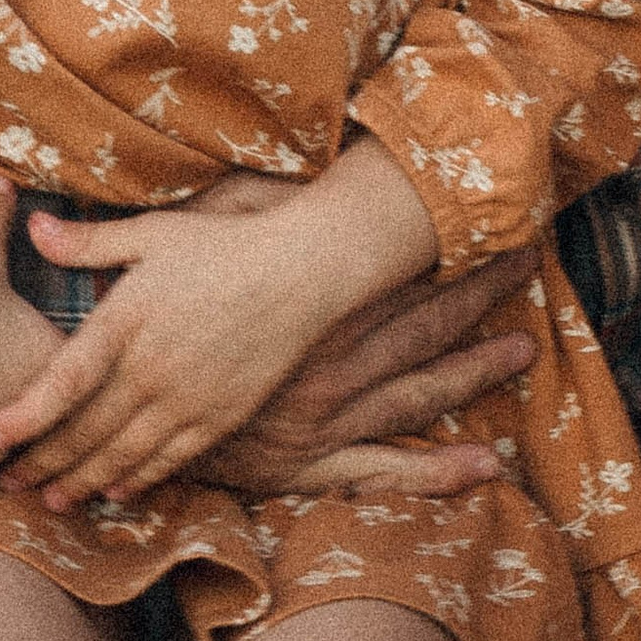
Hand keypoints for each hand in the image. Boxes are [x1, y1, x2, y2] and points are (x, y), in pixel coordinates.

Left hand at [0, 138, 438, 506]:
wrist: (302, 271)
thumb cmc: (224, 246)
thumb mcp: (153, 234)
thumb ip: (89, 242)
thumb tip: (32, 226)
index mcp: (128, 319)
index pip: (65, 380)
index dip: (25, 415)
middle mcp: (153, 367)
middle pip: (86, 429)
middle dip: (42, 461)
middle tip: (5, 483)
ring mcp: (188, 397)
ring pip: (124, 453)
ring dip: (83, 481)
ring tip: (52, 500)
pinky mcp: (221, 415)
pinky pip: (170, 458)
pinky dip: (139, 479)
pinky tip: (116, 491)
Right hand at [180, 179, 537, 500]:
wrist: (110, 415)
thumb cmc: (148, 326)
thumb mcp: (186, 247)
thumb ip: (239, 206)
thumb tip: (281, 166)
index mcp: (303, 316)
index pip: (392, 275)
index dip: (444, 250)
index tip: (489, 220)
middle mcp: (324, 369)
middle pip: (418, 328)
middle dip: (476, 295)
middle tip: (529, 264)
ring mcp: (321, 424)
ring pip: (413, 393)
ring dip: (472, 372)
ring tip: (523, 352)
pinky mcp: (306, 468)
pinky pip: (382, 473)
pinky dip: (436, 473)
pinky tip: (485, 467)